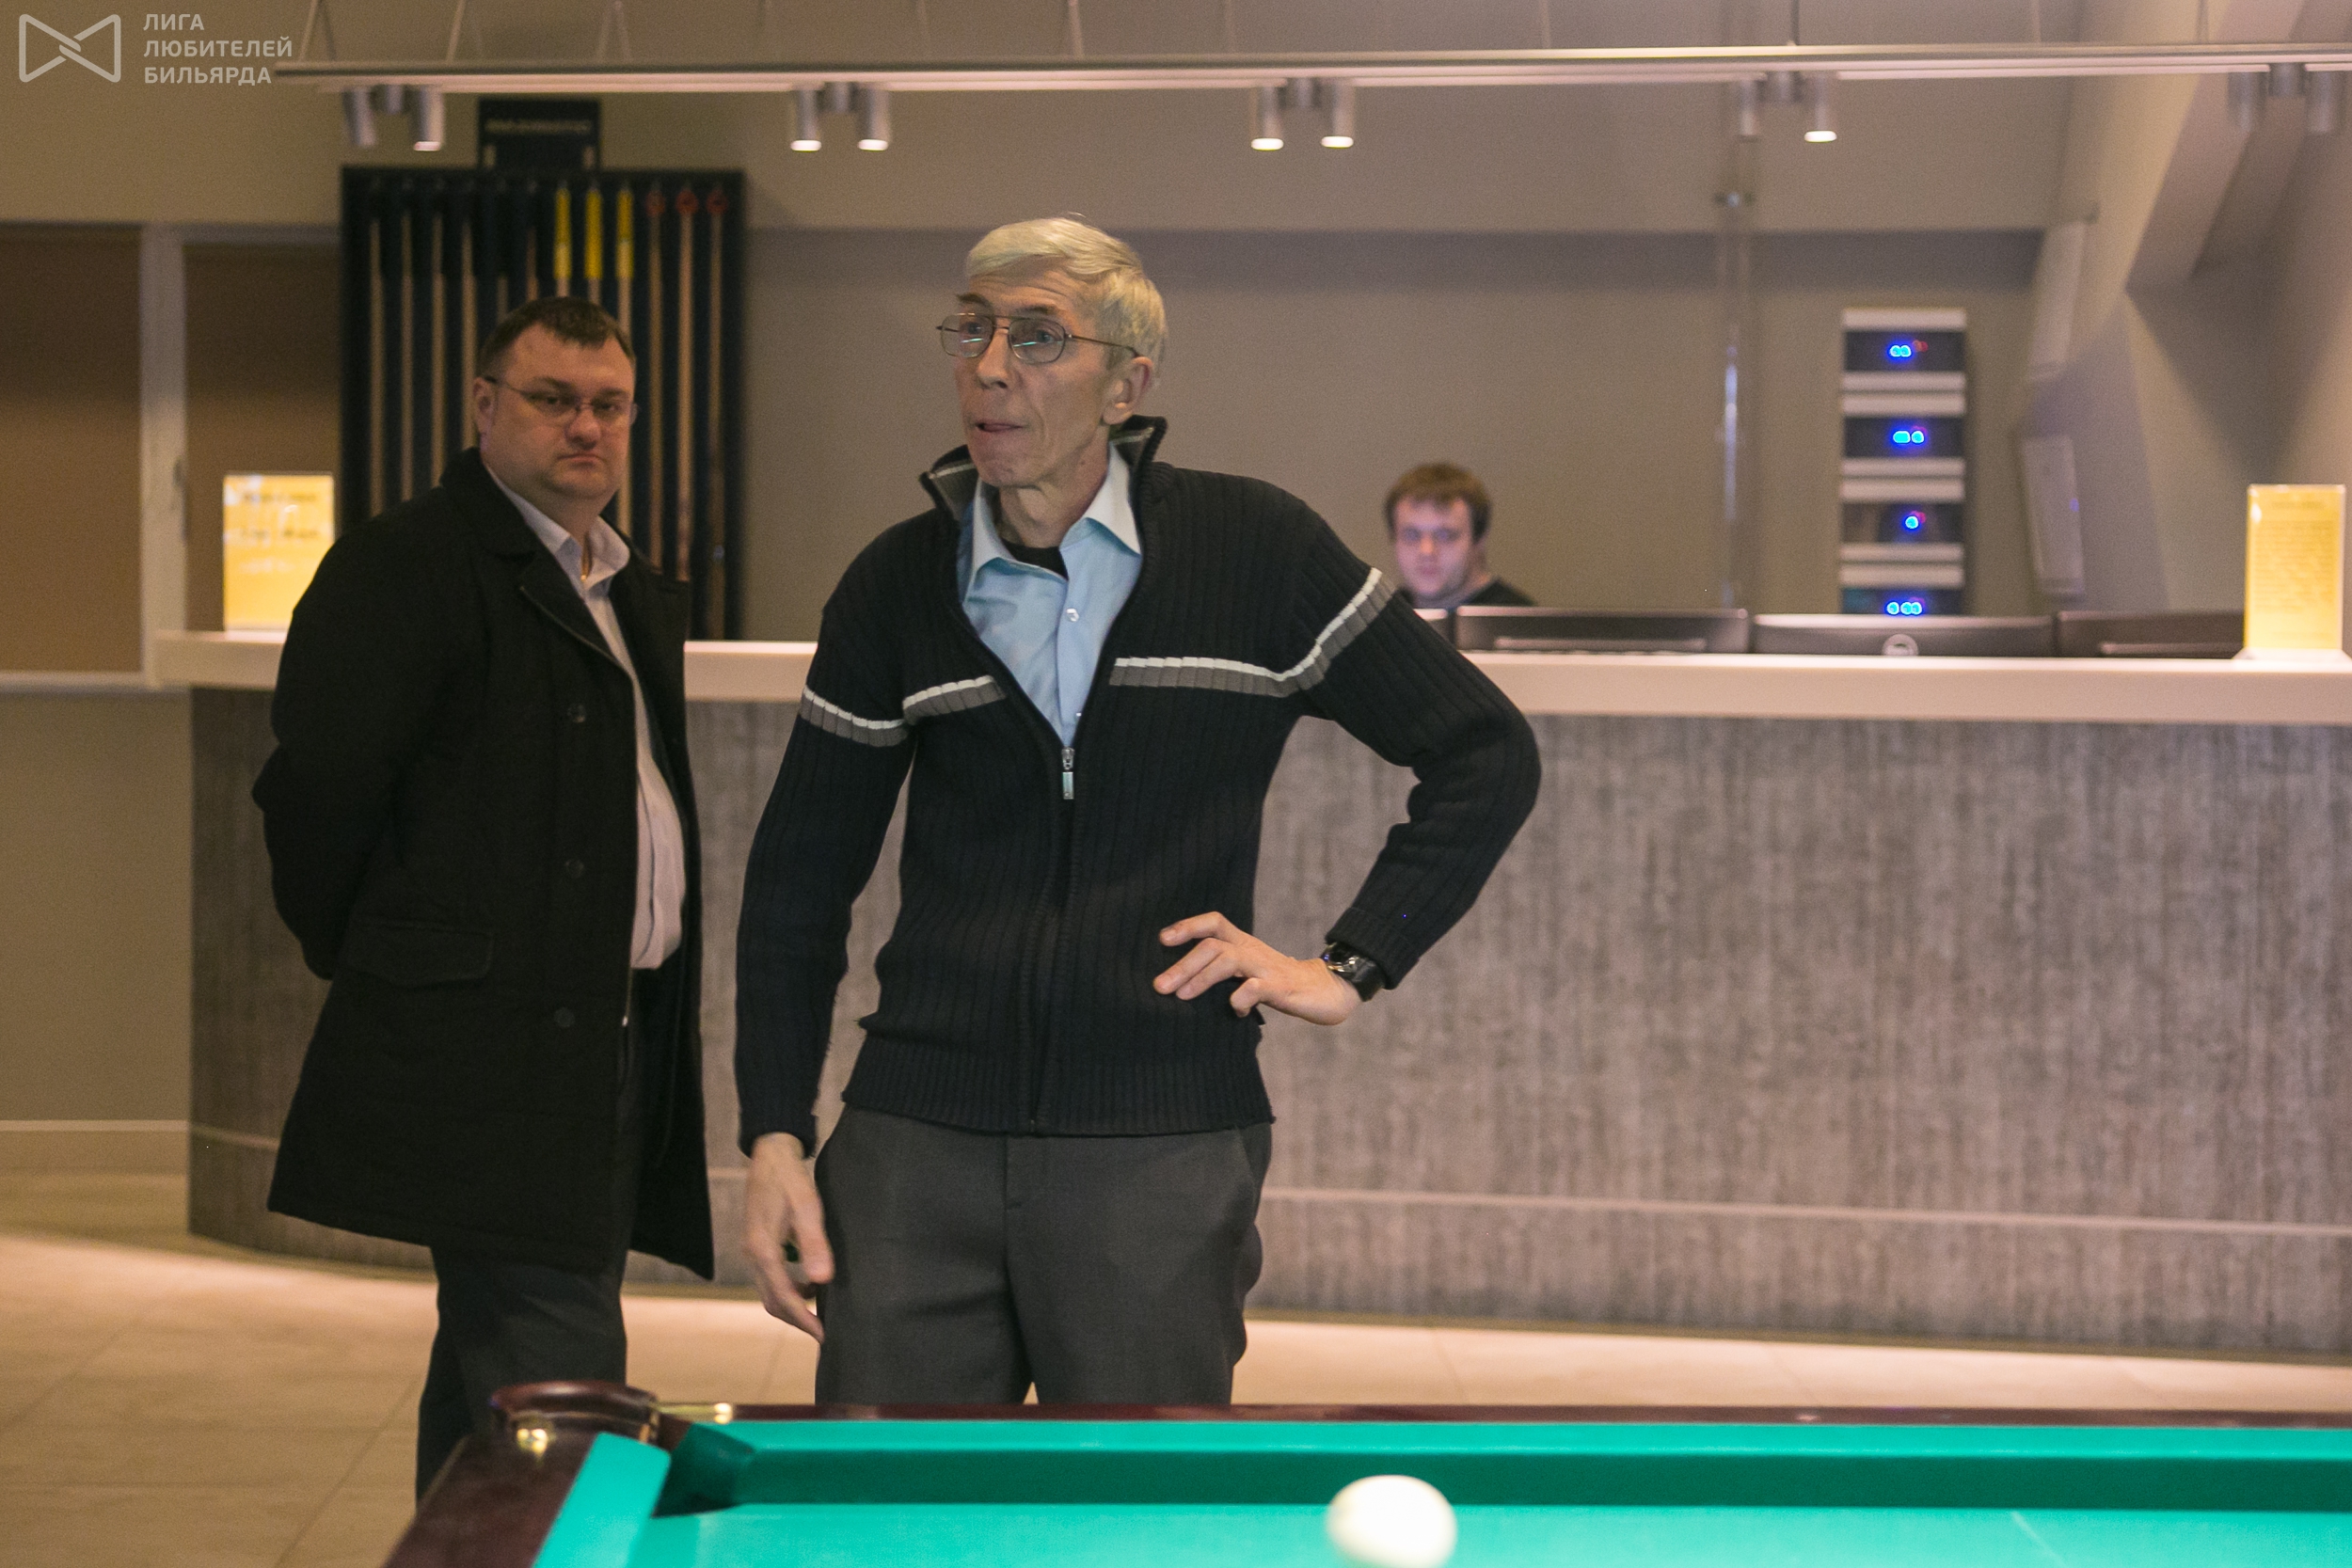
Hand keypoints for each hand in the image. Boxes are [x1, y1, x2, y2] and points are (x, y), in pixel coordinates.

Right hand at [742, 1132, 832, 1339]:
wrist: (771, 1154)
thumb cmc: (790, 1178)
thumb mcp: (807, 1207)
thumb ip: (814, 1243)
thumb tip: (822, 1281)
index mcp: (762, 1249)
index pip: (783, 1297)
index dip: (805, 1319)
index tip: (823, 1335)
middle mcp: (752, 1255)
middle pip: (772, 1301)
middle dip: (798, 1319)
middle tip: (824, 1331)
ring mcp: (752, 1251)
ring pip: (770, 1292)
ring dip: (794, 1305)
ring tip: (821, 1310)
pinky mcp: (757, 1245)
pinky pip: (771, 1278)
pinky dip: (789, 1289)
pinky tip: (811, 1284)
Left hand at [1154, 912, 1361, 1025]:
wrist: (1327, 990)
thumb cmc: (1280, 983)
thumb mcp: (1249, 972)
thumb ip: (1223, 972)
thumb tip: (1181, 984)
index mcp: (1244, 944)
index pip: (1214, 923)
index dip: (1187, 926)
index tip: (1162, 940)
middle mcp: (1252, 951)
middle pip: (1213, 945)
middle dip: (1182, 964)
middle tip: (1159, 986)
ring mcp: (1267, 969)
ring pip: (1228, 961)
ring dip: (1201, 978)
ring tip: (1182, 996)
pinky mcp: (1281, 988)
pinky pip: (1255, 989)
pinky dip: (1238, 999)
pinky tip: (1232, 1011)